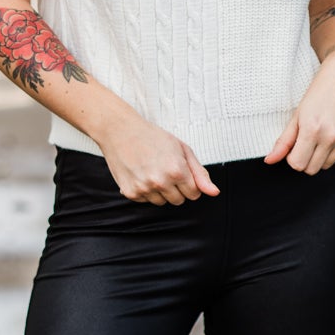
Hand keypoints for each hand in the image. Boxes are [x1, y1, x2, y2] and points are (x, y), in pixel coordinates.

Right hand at [98, 109, 218, 203]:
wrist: (120, 131)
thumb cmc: (153, 137)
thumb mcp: (182, 149)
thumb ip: (200, 173)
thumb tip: (214, 193)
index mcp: (177, 171)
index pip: (194, 194)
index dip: (189, 183)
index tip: (180, 171)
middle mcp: (161, 182)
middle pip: (179, 201)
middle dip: (176, 189)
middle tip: (165, 169)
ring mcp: (144, 189)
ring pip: (162, 202)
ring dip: (160, 191)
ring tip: (151, 170)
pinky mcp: (131, 193)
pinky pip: (146, 201)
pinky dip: (145, 190)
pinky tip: (140, 173)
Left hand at [265, 54, 334, 172]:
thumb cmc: (317, 94)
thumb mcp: (297, 116)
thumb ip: (283, 142)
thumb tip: (269, 161)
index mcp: (312, 130)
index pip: (297, 164)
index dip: (293, 158)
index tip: (295, 146)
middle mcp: (331, 136)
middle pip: (312, 169)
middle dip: (305, 159)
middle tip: (306, 142)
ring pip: (326, 166)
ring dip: (320, 156)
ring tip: (321, 134)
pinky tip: (334, 130)